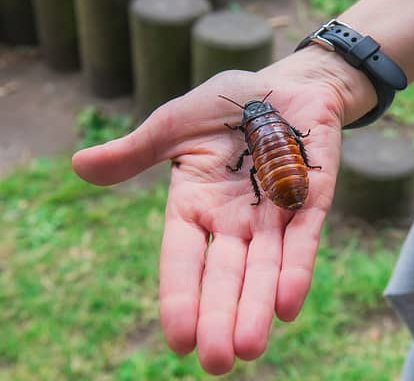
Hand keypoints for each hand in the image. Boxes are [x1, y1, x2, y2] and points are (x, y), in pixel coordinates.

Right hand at [72, 47, 374, 374]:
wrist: (284, 84)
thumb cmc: (227, 103)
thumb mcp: (175, 124)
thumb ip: (136, 151)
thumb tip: (78, 166)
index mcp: (197, 204)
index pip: (183, 257)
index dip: (180, 296)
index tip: (178, 338)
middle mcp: (235, 218)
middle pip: (225, 274)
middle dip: (221, 316)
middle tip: (216, 362)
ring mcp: (275, 211)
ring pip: (264, 266)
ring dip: (258, 305)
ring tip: (249, 348)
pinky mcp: (312, 198)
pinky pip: (303, 238)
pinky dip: (296, 268)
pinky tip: (288, 304)